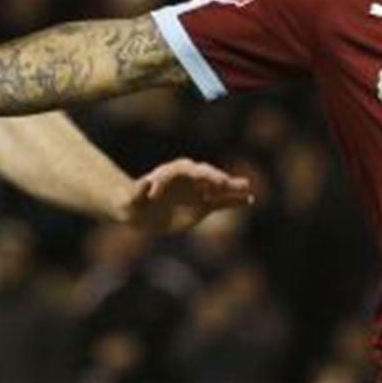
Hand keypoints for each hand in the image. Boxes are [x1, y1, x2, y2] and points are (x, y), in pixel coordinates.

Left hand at [119, 159, 255, 233]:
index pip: (185, 169)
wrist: (140, 213)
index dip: (195, 174)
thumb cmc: (133, 202)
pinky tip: (249, 200)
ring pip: (216, 187)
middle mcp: (186, 179)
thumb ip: (139, 191)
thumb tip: (146, 185)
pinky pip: (220, 202)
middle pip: (204, 175)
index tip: (200, 181)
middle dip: (215, 177)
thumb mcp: (132, 198)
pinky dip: (234, 201)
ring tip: (247, 187)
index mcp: (171, 174)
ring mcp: (196, 191)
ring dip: (231, 187)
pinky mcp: (202, 206)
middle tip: (227, 182)